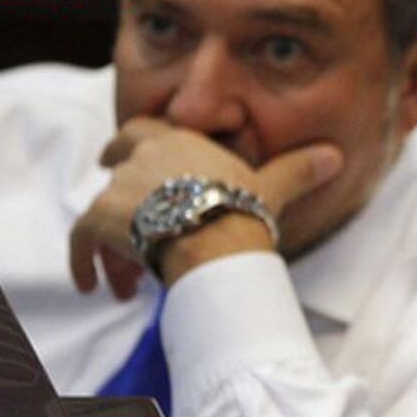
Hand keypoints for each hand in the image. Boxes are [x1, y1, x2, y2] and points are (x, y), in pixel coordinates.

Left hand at [69, 116, 341, 297]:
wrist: (216, 243)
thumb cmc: (245, 215)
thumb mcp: (273, 189)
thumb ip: (298, 169)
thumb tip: (335, 156)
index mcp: (182, 144)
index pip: (148, 130)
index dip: (133, 143)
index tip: (118, 154)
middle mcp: (146, 157)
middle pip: (117, 163)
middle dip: (111, 179)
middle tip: (111, 204)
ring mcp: (121, 186)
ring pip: (105, 213)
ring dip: (113, 246)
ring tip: (126, 282)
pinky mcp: (101, 219)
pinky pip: (81, 239)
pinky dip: (81, 260)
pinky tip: (92, 285)